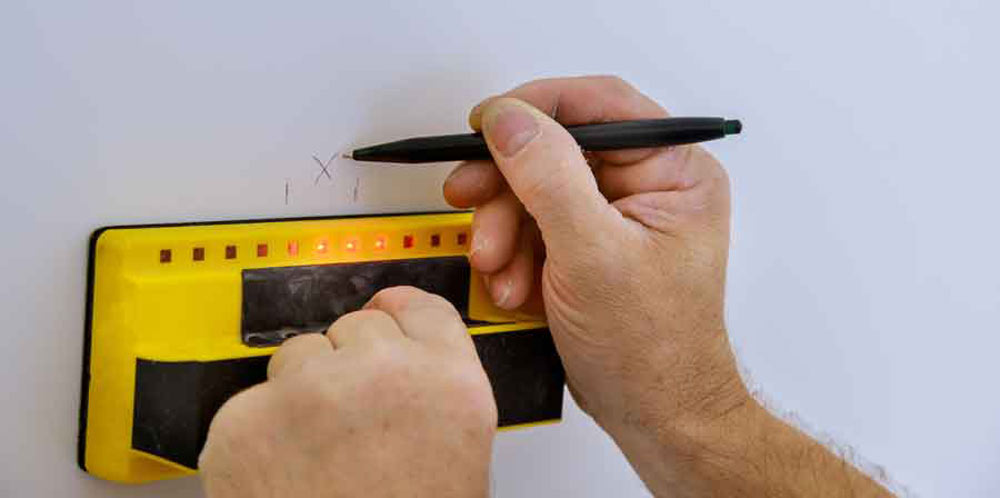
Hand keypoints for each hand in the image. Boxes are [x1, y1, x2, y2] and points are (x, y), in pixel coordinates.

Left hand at [199, 287, 496, 497]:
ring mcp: (308, 392)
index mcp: (448, 382)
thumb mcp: (460, 451)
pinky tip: (284, 474)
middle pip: (355, 327)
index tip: (382, 314)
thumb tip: (402, 345)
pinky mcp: (243, 420)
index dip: (396, 314)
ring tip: (318, 458)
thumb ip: (437, 385)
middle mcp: (381, 373)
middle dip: (348, 367)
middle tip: (353, 426)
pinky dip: (257, 434)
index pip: (418, 307)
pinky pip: (249, 402)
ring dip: (301, 395)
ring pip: (297, 356)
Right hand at [444, 76, 890, 495]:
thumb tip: (510, 120)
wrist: (653, 415)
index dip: (534, 108)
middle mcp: (649, 186)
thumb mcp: (593, 255)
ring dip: (504, 229)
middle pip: (557, 149)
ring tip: (499, 268)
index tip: (485, 123)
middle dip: (508, 188)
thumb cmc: (653, 350)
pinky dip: (513, 253)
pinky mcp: (588, 246)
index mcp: (675, 171)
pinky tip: (513, 285)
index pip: (599, 105)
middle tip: (471, 201)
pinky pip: (535, 226)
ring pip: (536, 190)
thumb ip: (549, 178)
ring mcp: (616, 217)